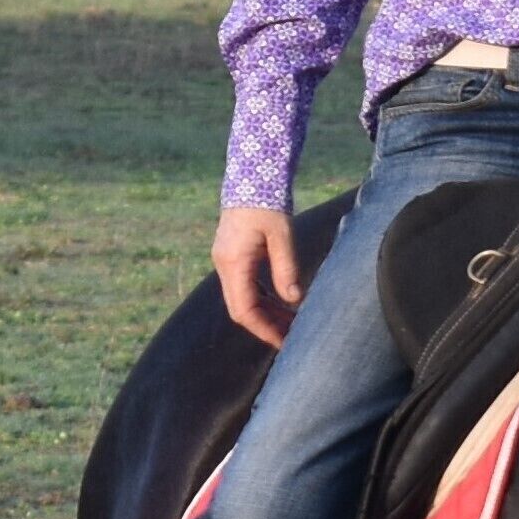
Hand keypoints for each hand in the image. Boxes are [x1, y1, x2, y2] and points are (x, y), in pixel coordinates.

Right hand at [214, 207, 301, 344]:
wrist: (251, 178)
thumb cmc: (268, 203)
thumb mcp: (282, 236)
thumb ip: (286, 268)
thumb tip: (294, 299)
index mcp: (234, 262)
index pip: (244, 309)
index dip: (263, 329)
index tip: (283, 341)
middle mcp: (224, 265)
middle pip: (241, 309)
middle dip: (265, 325)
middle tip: (292, 336)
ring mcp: (226, 261)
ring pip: (243, 299)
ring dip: (265, 313)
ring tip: (291, 323)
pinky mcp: (233, 257)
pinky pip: (245, 286)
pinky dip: (262, 298)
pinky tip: (282, 304)